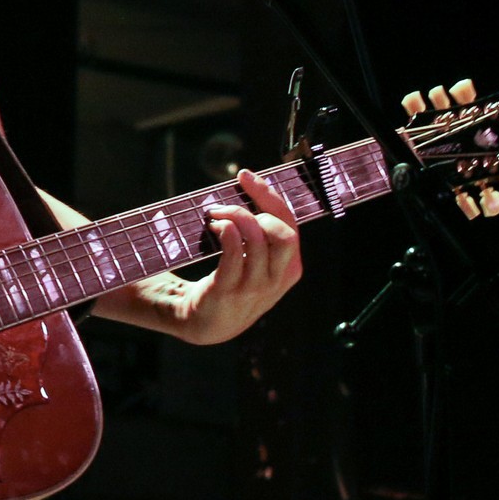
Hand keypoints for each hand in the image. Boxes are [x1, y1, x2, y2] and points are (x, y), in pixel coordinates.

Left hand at [140, 169, 302, 343]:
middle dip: (260, 208)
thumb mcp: (256, 261)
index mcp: (290, 268)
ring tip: (215, 215)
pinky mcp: (228, 290)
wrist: (207, 323)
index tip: (247, 176)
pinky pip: (233, 254)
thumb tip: (251, 186)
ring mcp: (254, 287)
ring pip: (258, 240)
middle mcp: (277, 278)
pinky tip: (214, 227)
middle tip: (229, 203)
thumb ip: (261, 234)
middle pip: (285, 233)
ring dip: (235, 218)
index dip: (270, 196)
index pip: (291, 225)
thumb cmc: (232, 282)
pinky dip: (226, 233)